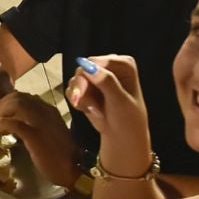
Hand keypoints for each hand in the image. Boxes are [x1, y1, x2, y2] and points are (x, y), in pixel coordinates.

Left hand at [0, 91, 76, 187]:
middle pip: (19, 96)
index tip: (4, 111)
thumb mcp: (50, 132)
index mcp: (50, 110)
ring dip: (3, 112)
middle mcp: (46, 111)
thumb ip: (38, 124)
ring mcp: (41, 122)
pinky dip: (2, 124)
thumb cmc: (62, 155)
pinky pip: (13, 123)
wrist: (73, 169)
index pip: (27, 96)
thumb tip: (19, 121)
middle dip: (4, 104)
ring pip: (16, 104)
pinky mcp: (34, 135)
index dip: (11, 101)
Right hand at [64, 55, 153, 172]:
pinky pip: (71, 89)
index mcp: (123, 64)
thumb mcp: (120, 101)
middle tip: (86, 105)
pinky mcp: (85, 88)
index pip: (99, 62)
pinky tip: (88, 110)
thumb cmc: (127, 119)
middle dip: (83, 88)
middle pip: (84, 68)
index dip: (94, 77)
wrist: (121, 136)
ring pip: (75, 79)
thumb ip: (106, 82)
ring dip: (81, 98)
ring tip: (94, 111)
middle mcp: (109, 66)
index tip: (99, 94)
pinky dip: (77, 101)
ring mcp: (95, 77)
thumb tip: (89, 67)